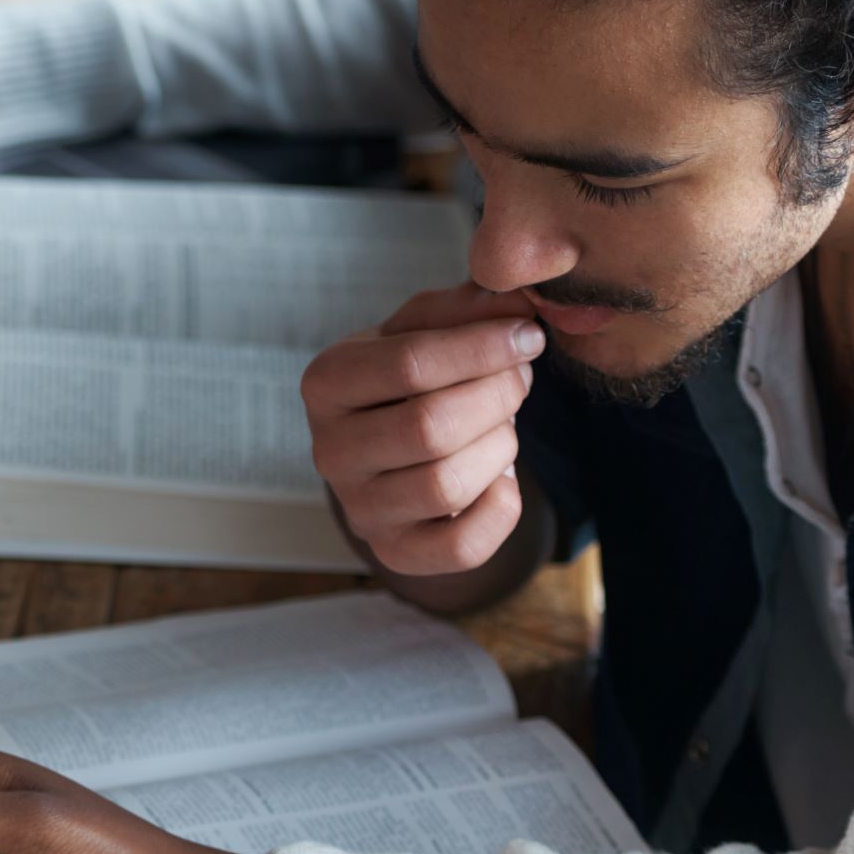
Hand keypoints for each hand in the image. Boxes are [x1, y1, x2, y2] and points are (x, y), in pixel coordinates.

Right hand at [301, 282, 545, 576]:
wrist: (390, 449)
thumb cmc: (408, 381)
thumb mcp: (421, 330)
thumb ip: (464, 309)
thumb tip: (518, 301)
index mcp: (326, 384)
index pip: (408, 363)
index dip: (482, 347)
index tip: (526, 335)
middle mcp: (330, 452)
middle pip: (429, 427)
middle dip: (497, 396)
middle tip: (521, 377)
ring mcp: (360, 508)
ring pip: (447, 484)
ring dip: (500, 447)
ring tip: (503, 425)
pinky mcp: (396, 552)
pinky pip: (462, 545)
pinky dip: (500, 507)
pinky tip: (500, 477)